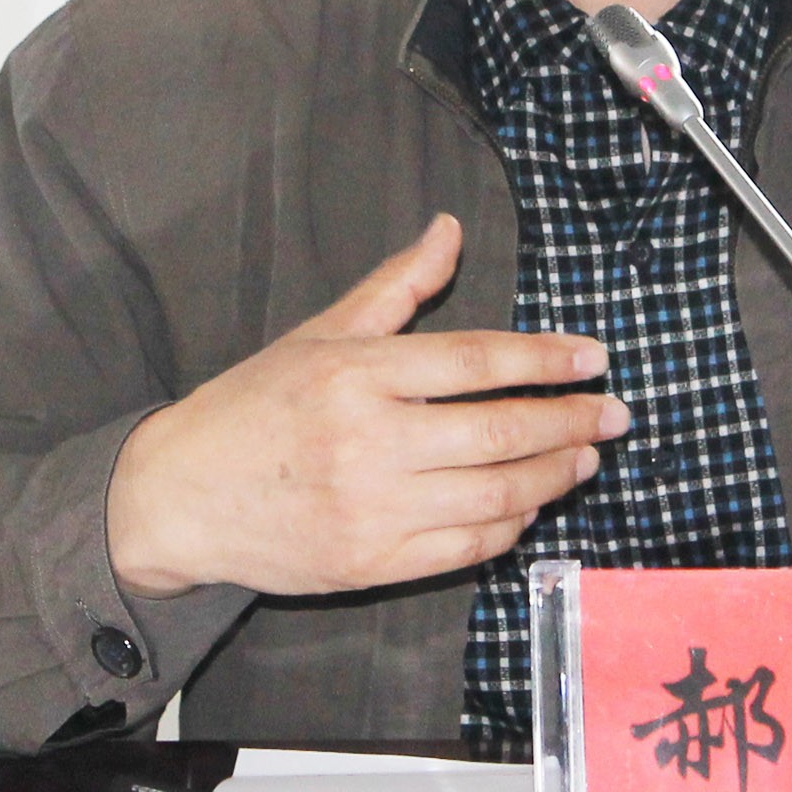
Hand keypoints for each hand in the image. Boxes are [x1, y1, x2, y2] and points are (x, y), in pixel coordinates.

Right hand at [105, 214, 628, 596]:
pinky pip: (464, 547)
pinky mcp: (370, 562)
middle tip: (613, 414)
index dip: (545, 360)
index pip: (475, 362)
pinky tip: (531, 505)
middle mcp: (368, 441)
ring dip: (552, 476)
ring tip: (584, 458)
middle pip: (498, 432)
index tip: (593, 359)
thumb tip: (448, 229)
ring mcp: (371, 508)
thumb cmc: (253, 408)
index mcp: (357, 373)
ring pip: (493, 494)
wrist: (178, 497)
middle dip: (570, 422)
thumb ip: (396, 286)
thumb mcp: (320, 333)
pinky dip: (509, 527)